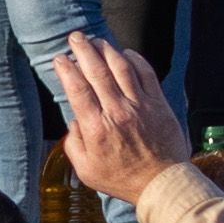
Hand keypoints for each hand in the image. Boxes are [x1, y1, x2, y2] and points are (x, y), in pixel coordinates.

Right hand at [55, 31, 187, 207]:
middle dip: (83, 50)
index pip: (77, 89)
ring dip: (106, 50)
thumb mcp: (86, 170)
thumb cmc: (123, 179)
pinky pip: (146, 74)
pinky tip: (125, 53)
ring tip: (96, 40)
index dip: (67, 69)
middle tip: (75, 38)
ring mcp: (140, 106)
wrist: (163, 184)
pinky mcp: (158, 105)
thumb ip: (73, 144)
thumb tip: (74, 121)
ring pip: (121, 68)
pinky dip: (135, 60)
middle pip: (97, 72)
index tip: (60, 58)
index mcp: (97, 129)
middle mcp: (117, 113)